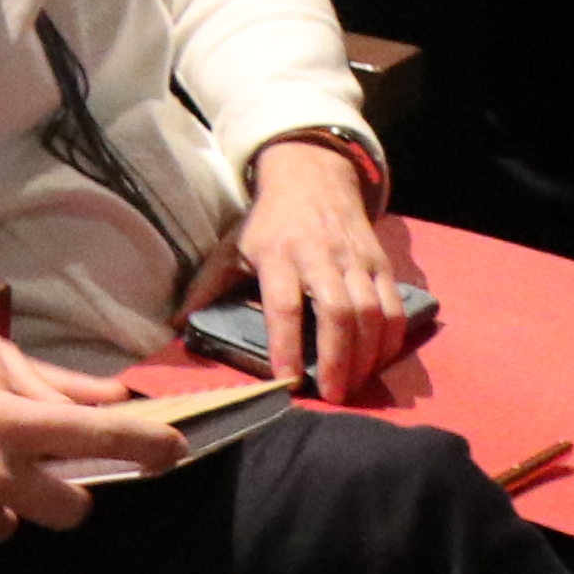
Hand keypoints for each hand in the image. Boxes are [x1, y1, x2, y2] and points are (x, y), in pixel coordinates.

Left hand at [190, 141, 411, 401]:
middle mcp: (320, 257)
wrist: (311, 178)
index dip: (286, 344)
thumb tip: (179, 323)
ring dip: (366, 355)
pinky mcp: (381, 263)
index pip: (283, 305)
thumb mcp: (232, 246)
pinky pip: (394, 306)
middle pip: (336, 312)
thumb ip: (209, 286)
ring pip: (370, 312)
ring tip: (354, 385)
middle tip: (333, 396)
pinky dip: (391, 339)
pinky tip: (379, 361)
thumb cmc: (267, 222)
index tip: (287, 380)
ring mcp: (355, 260)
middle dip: (337, 358)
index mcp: (277, 255)